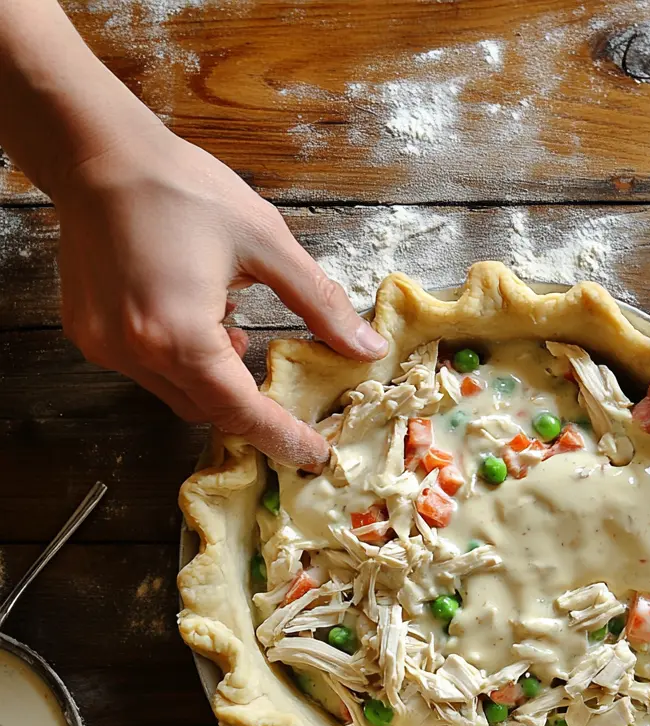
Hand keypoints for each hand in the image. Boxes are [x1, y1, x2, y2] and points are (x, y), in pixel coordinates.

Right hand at [54, 126, 385, 465]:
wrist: (98, 152)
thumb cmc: (182, 188)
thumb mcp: (267, 243)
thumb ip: (319, 304)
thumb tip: (365, 347)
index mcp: (179, 335)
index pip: (241, 412)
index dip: (282, 437)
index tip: (314, 454)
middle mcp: (135, 352)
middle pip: (208, 410)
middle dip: (249, 404)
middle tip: (282, 383)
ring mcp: (106, 346)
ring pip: (178, 393)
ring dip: (215, 378)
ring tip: (233, 328)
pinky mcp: (90, 334)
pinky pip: (148, 370)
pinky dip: (182, 359)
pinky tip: (196, 317)